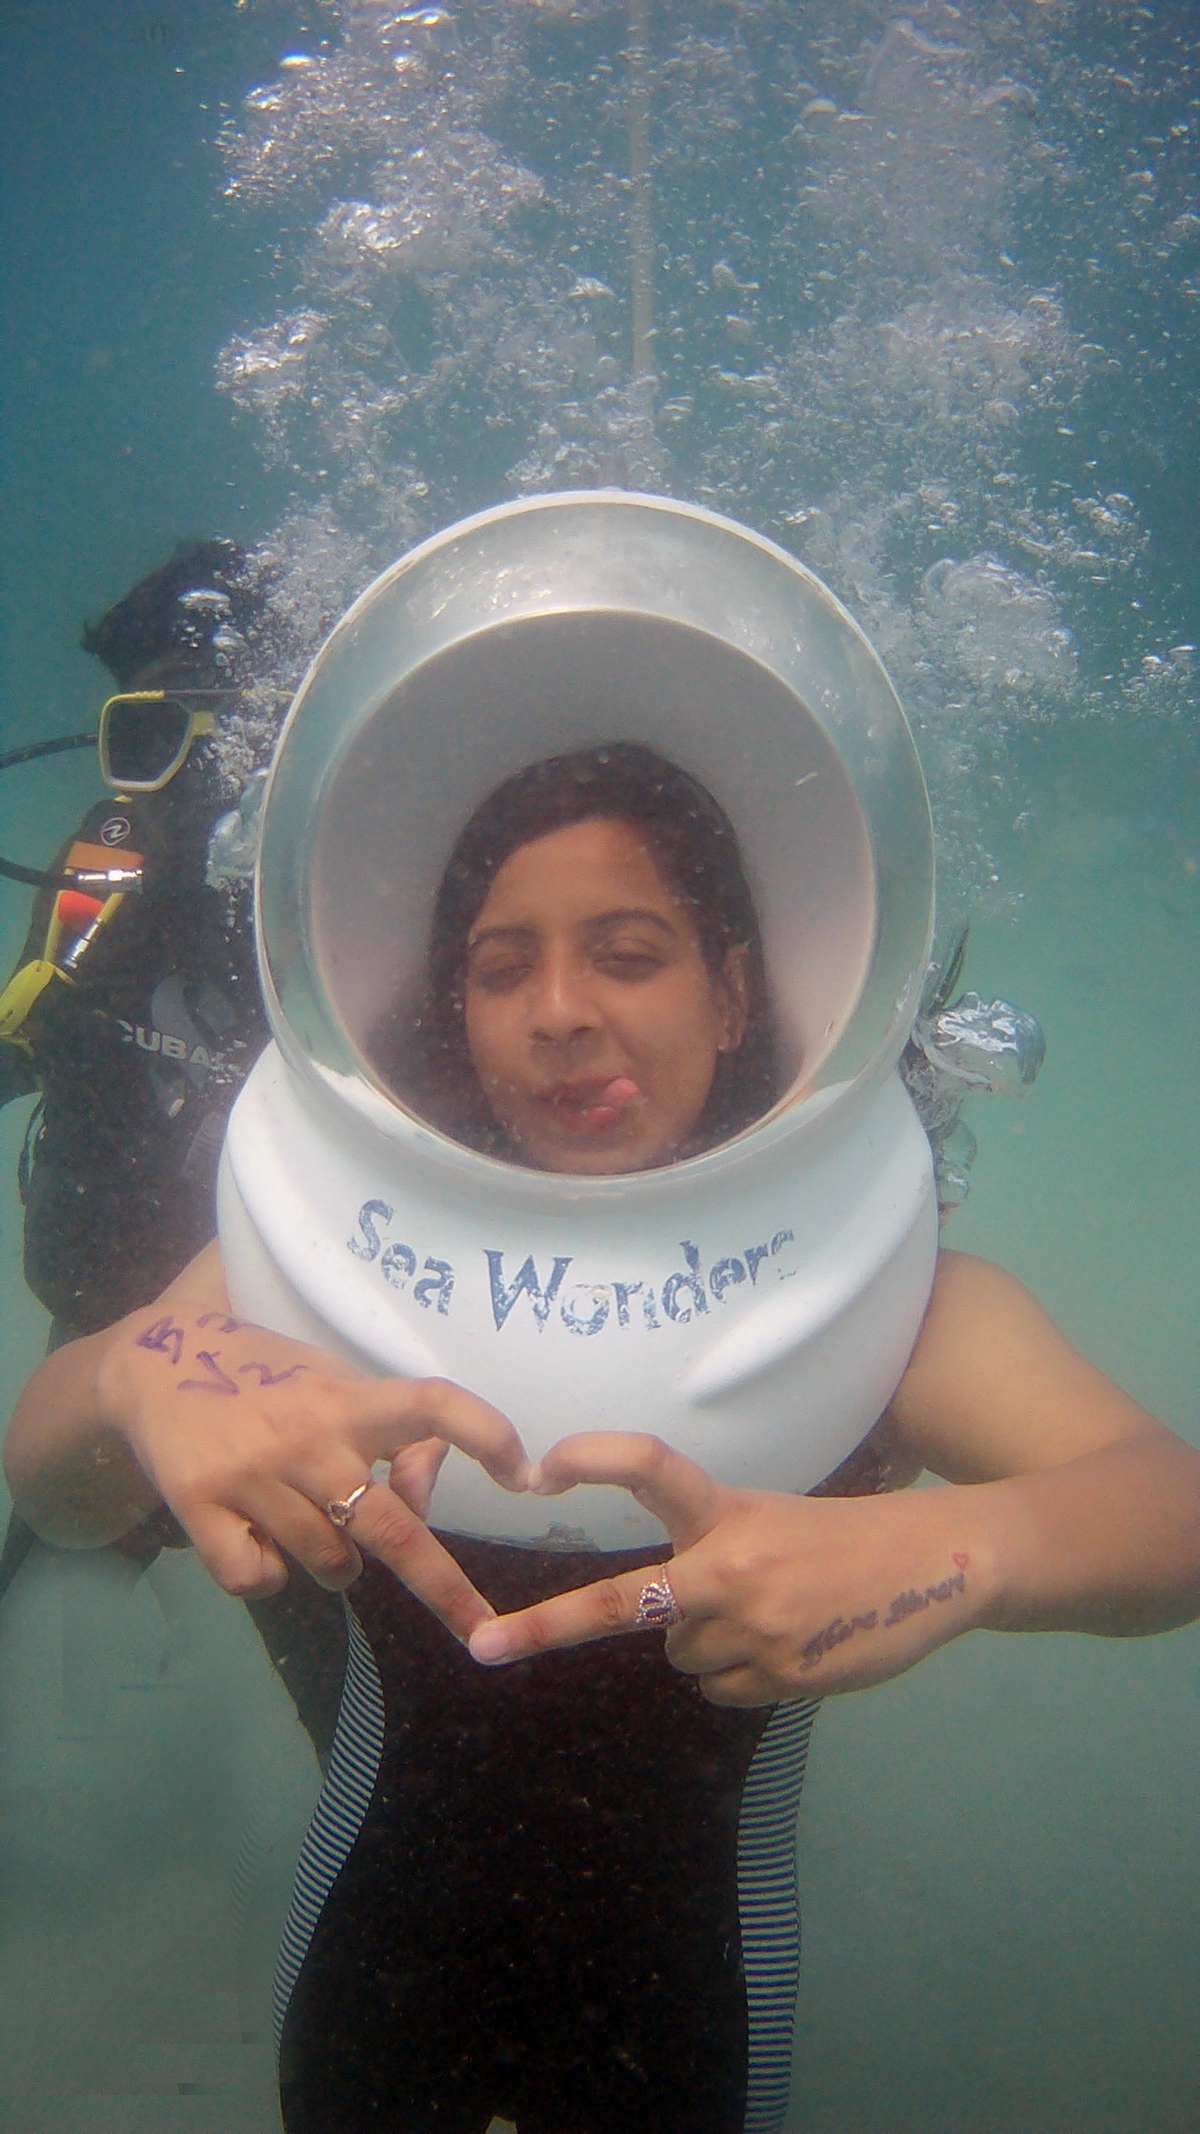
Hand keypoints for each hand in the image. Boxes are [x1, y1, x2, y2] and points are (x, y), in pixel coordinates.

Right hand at [97, 1302, 529, 1639]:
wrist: (153, 1368)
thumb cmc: (264, 1379)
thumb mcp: (331, 1383)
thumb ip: (384, 1432)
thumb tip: (424, 1492)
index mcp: (347, 1399)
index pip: (432, 1404)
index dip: (486, 1436)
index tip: (526, 1474)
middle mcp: (307, 1440)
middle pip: (393, 1529)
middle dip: (444, 1589)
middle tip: (482, 1630)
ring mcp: (253, 1477)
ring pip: (330, 1564)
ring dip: (336, 1564)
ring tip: (310, 1524)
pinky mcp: (200, 1507)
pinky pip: (258, 1579)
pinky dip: (266, 1574)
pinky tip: (255, 1538)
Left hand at [468, 1433, 992, 1704]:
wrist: (935, 1567)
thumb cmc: (841, 1540)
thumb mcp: (771, 1520)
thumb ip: (712, 1561)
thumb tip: (668, 1629)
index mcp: (727, 1512)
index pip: (653, 1470)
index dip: (598, 1462)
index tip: (540, 1468)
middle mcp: (730, 1567)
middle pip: (623, 1606)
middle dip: (552, 1627)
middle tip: (484, 1647)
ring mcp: (754, 1628)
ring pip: (682, 1657)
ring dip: (708, 1646)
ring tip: (774, 1618)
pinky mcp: (782, 1677)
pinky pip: (722, 1692)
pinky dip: (744, 1678)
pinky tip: (793, 1648)